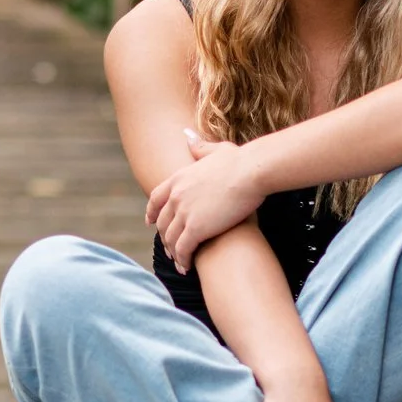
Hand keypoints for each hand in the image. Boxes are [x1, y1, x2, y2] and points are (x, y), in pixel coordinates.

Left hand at [146, 131, 262, 271]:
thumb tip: (187, 135)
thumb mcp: (216, 150)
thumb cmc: (240, 161)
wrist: (250, 172)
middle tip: (170, 250)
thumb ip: (199, 147)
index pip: (156, 198)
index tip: (150, 222)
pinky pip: (183, 249)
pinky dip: (184, 260)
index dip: (152, 212)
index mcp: (179, 178)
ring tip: (180, 263)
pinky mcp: (196, 228)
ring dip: (174, 253)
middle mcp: (176, 196)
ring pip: (171, 239)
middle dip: (165, 238)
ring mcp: (184, 213)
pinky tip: (188, 266)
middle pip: (162, 223)